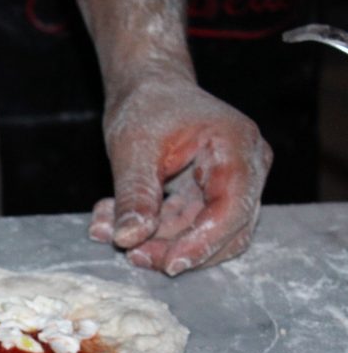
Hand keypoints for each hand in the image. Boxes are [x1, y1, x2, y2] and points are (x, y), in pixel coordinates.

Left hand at [88, 76, 272, 275]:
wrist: (147, 87)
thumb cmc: (146, 106)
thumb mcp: (132, 147)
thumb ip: (134, 194)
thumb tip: (128, 239)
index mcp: (237, 148)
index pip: (232, 210)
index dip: (202, 244)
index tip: (168, 265)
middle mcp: (245, 168)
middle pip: (224, 230)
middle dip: (174, 248)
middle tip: (130, 254)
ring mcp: (229, 184)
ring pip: (202, 235)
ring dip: (156, 242)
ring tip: (108, 231)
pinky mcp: (207, 196)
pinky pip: (184, 227)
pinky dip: (149, 230)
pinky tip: (110, 222)